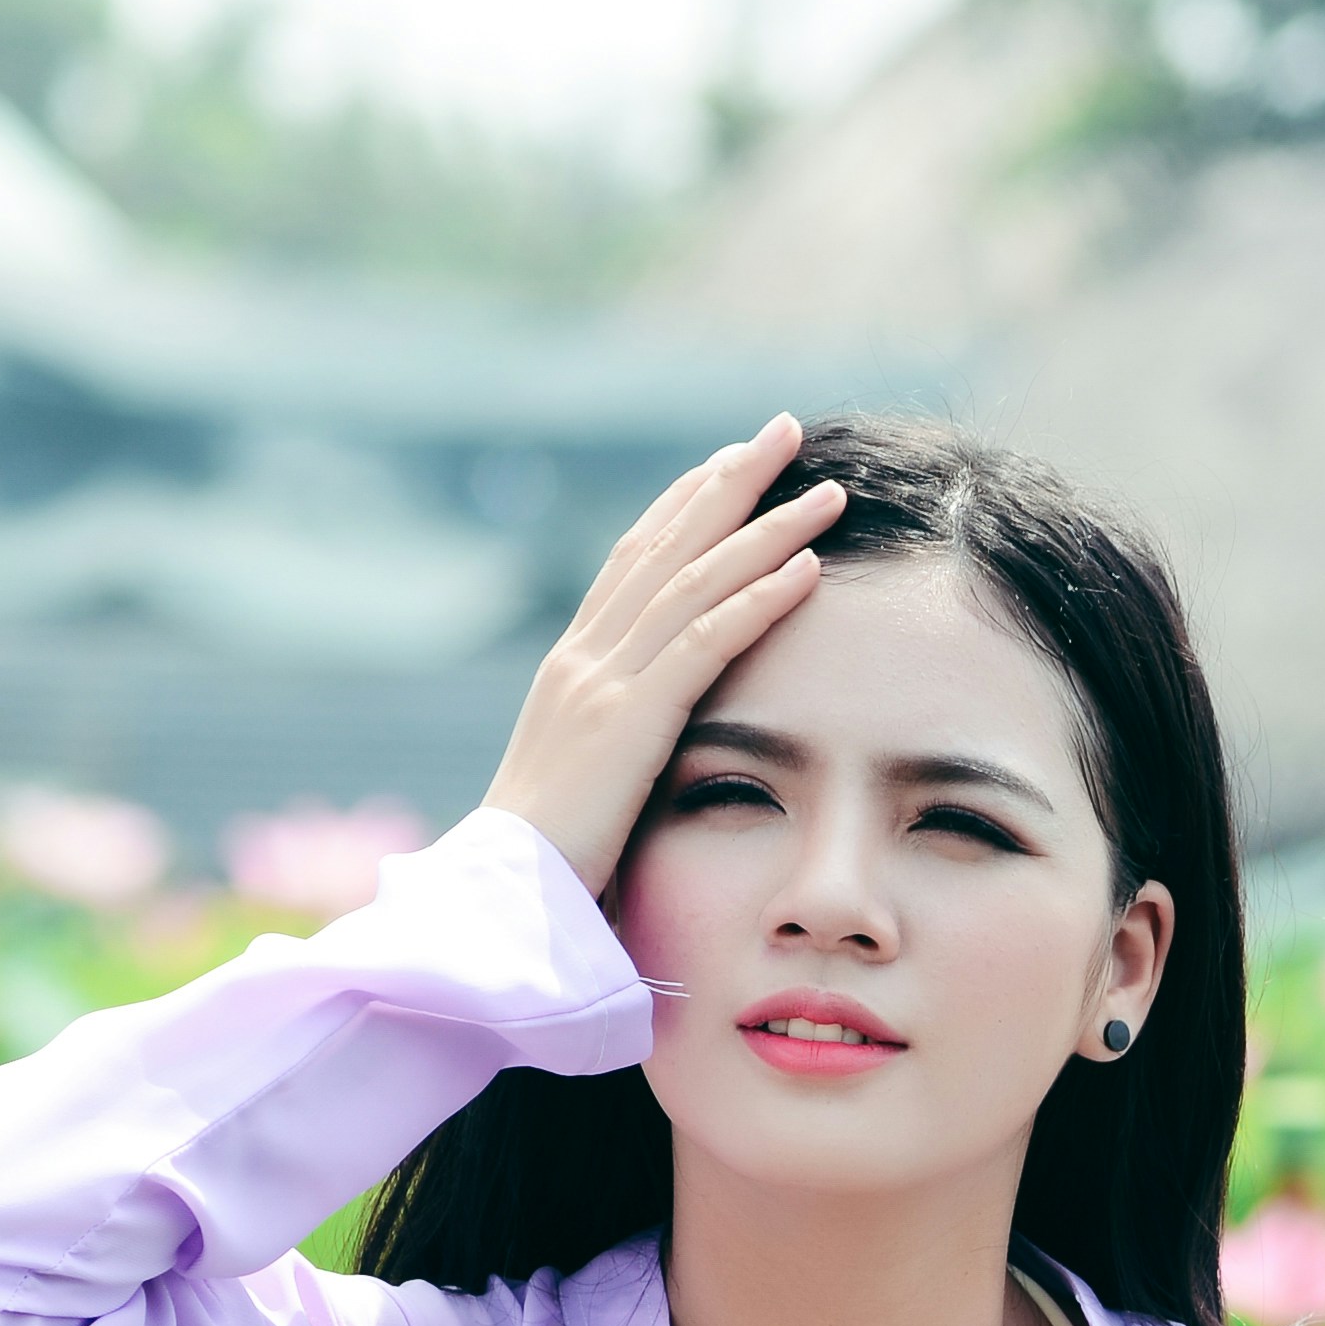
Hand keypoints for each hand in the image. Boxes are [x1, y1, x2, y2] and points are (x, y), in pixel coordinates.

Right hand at [482, 419, 847, 891]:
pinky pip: (707, 642)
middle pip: (668, 545)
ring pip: (697, 580)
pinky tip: (808, 567)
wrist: (500, 895)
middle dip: (730, 482)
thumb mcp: (591, 782)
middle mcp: (587, 656)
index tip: (731, 464)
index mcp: (576, 667)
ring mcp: (606, 682)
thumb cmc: (547, 861)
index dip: (686, 506)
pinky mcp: (631, 720)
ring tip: (824, 488)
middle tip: (783, 430)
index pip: (636, 561)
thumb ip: (621, 743)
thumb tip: (652, 741)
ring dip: (766, 528)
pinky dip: (760, 598)